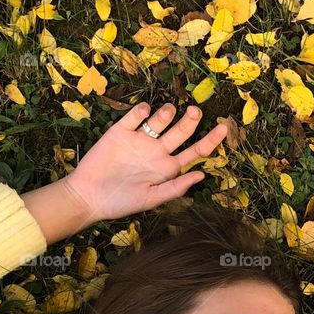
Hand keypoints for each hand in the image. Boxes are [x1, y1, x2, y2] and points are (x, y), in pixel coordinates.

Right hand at [57, 102, 228, 225]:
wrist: (88, 196)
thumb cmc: (120, 202)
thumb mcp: (151, 199)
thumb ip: (175, 187)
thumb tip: (201, 175)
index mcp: (168, 168)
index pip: (195, 152)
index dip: (211, 140)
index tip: (224, 128)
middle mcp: (157, 151)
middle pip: (182, 131)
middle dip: (191, 120)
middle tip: (195, 111)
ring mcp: (140, 139)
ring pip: (161, 119)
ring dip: (167, 113)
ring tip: (168, 112)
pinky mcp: (121, 131)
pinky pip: (135, 116)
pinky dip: (142, 111)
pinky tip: (144, 113)